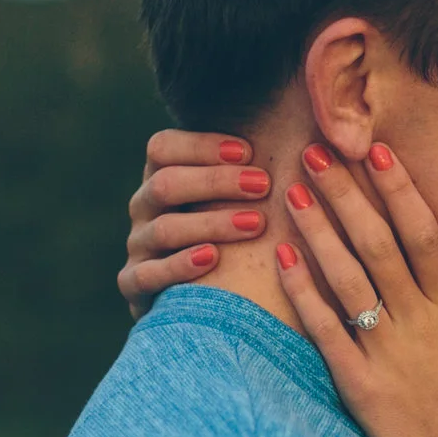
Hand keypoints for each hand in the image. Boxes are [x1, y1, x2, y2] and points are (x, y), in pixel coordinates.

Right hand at [118, 130, 271, 319]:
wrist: (205, 300)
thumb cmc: (234, 231)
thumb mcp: (236, 193)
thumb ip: (253, 163)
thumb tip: (302, 136)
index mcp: (159, 175)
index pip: (162, 147)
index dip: (201, 146)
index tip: (248, 152)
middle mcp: (144, 208)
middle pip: (164, 184)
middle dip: (215, 182)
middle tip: (263, 185)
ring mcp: (138, 246)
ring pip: (164, 229)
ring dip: (211, 223)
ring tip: (255, 224)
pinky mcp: (135, 284)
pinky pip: (147, 274)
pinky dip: (179, 265)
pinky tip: (212, 258)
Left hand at [274, 143, 437, 436]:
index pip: (425, 233)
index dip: (400, 190)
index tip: (376, 151)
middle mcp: (421, 322)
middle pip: (379, 245)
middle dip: (346, 195)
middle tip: (316, 151)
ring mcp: (389, 353)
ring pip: (349, 279)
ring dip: (319, 231)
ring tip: (291, 190)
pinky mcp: (360, 384)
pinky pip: (327, 329)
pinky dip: (304, 292)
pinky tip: (282, 257)